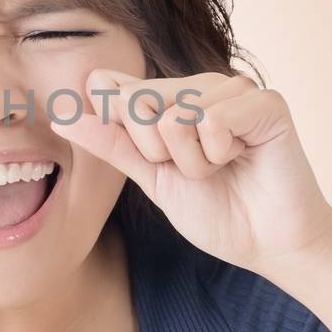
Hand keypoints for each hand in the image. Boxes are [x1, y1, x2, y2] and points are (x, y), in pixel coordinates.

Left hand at [50, 67, 331, 274]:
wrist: (269, 245)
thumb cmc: (218, 212)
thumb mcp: (151, 177)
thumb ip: (111, 142)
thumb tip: (62, 115)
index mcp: (173, 98)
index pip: (114, 91)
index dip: (127, 135)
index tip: (160, 161)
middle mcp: (202, 85)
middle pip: (138, 101)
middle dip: (159, 152)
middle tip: (198, 171)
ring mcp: (235, 88)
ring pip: (175, 115)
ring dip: (193, 160)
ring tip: (223, 168)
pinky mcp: (265, 102)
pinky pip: (212, 119)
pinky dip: (218, 153)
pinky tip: (243, 160)